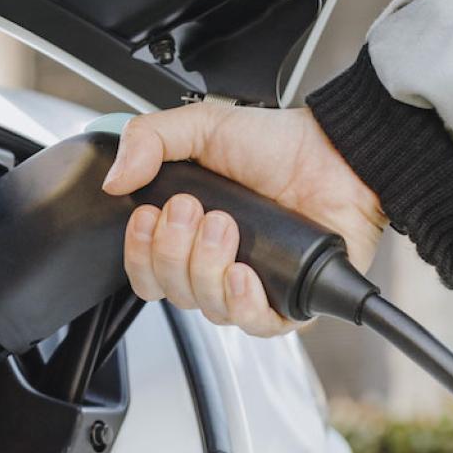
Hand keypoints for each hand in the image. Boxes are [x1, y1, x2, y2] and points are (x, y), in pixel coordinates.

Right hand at [102, 102, 385, 336]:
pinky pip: (254, 326)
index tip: (149, 216)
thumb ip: (148, 139)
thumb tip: (114, 181)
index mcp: (189, 234)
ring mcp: (251, 286)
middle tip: (194, 208)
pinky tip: (243, 272)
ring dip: (207, 266)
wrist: (338, 154)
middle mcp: (215, 266)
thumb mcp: (201, 126)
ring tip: (227, 225)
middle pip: (171, 292)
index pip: (145, 273)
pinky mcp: (289, 302)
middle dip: (174, 250)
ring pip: (207, 308)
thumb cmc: (278, 144)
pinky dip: (241, 302)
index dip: (139, 253)